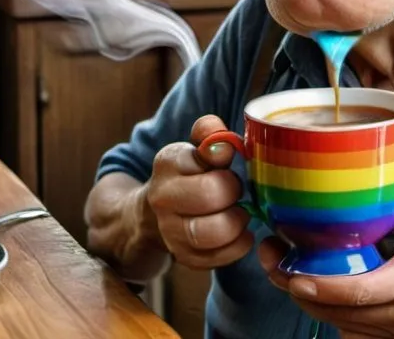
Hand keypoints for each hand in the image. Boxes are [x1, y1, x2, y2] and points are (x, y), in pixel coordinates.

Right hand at [144, 115, 252, 270]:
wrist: (152, 213)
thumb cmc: (188, 175)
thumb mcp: (195, 148)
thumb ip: (209, 134)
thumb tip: (219, 135)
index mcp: (168, 162)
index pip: (205, 158)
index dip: (224, 158)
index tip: (228, 158)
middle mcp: (163, 197)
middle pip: (210, 194)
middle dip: (233, 191)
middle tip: (238, 190)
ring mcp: (169, 230)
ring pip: (211, 232)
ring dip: (236, 222)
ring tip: (241, 213)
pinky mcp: (181, 256)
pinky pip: (214, 259)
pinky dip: (235, 248)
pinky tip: (241, 235)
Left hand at [259, 192, 393, 338]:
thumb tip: (382, 199)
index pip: (362, 292)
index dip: (323, 287)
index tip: (293, 273)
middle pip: (344, 314)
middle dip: (303, 291)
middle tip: (273, 261)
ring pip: (344, 328)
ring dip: (313, 304)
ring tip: (284, 270)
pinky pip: (355, 335)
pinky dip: (332, 315)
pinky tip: (315, 288)